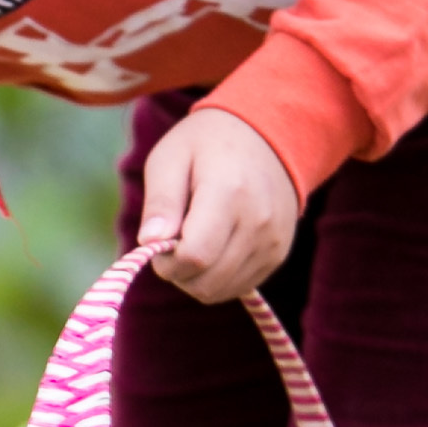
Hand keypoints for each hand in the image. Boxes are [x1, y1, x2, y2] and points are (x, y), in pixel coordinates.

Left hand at [136, 106, 300, 302]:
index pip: (194, 257)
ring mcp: (272, 242)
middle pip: (206, 283)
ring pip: (220, 291)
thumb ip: (160, 202)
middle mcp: (257, 223)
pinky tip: (214, 246)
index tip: (157, 242)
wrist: (267, 135)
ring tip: (193, 241)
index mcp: (229, 194)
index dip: (166, 261)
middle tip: (172, 241)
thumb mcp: (170, 158)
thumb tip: (149, 243)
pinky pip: (238, 286)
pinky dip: (217, 277)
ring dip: (196, 278)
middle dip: (177, 273)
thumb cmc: (207, 144)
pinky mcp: (278, 254)